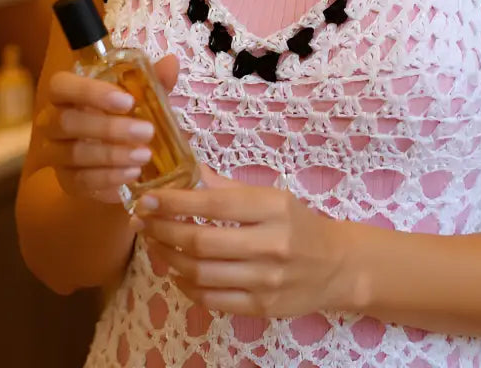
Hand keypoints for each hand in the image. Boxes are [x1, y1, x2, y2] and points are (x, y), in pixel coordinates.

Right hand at [34, 54, 178, 203]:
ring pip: (74, 153)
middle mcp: (51, 121)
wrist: (115, 156)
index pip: (61, 86)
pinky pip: (81, 181)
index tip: (127, 101)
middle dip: (110, 128)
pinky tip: (132, 174)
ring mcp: (54, 153)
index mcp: (65, 93)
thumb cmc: (123, 116)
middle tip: (146, 131)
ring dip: (112, 156)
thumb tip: (170, 63)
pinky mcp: (65, 180)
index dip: (90, 92)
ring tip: (144, 156)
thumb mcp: (140, 97)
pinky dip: (108, 178)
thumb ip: (153, 81)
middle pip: (68, 122)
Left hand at [131, 168, 352, 316]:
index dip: (174, 202)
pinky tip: (176, 271)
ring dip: (168, 258)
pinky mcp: (261, 308)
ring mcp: (265, 281)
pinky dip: (185, 285)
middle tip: (143, 221)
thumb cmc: (298, 224)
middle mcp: (271, 245)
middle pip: (201, 242)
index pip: (213, 205)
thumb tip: (186, 171)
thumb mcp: (270, 197)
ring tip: (155, 243)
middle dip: (163, 231)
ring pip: (200, 274)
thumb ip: (227, 188)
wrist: (336, 266)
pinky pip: (210, 300)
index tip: (147, 198)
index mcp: (272, 208)